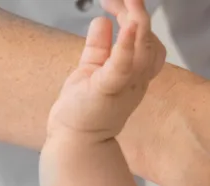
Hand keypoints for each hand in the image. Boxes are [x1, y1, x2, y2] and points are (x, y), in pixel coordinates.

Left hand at [47, 0, 166, 141]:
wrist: (71, 140)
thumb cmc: (82, 110)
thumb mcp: (92, 70)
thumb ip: (99, 47)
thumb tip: (101, 20)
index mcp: (133, 70)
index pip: (143, 36)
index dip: (132, 14)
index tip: (114, 0)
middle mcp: (135, 76)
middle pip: (145, 37)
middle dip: (135, 10)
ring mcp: (124, 84)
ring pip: (140, 47)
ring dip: (134, 20)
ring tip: (126, 0)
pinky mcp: (107, 90)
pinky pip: (121, 67)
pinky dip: (124, 47)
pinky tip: (124, 27)